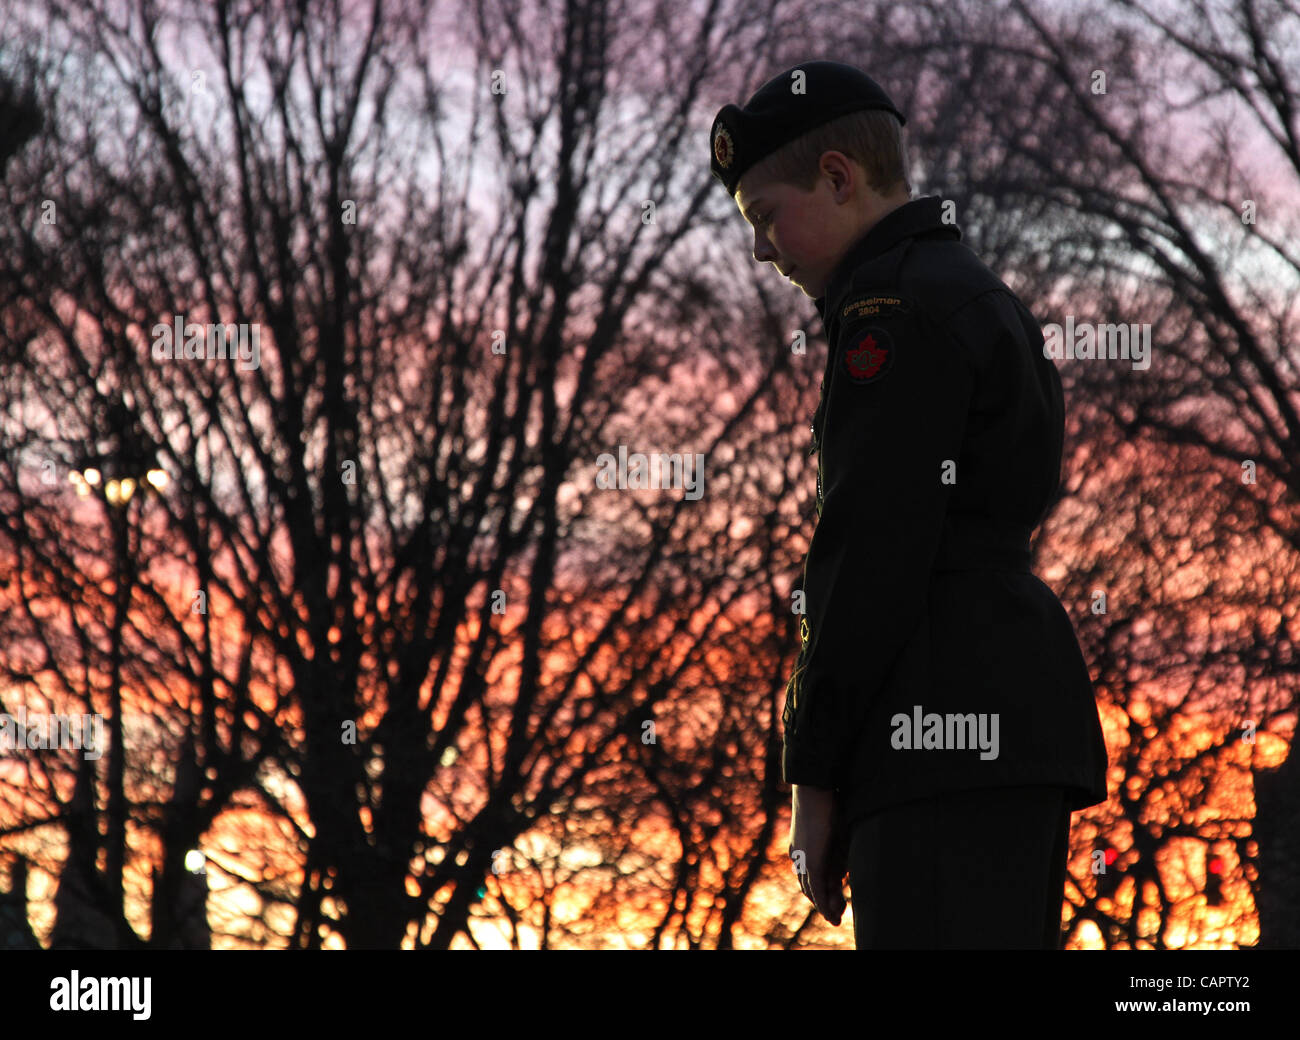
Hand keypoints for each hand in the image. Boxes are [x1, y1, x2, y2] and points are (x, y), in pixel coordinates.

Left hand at [788, 783, 848, 925]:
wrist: (813, 785)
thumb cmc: (826, 798)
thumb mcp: (832, 823)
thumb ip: (836, 841)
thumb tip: (845, 854)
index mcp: (800, 844)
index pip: (807, 872)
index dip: (819, 886)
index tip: (834, 894)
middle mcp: (798, 853)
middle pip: (807, 884)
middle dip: (822, 901)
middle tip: (836, 914)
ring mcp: (803, 857)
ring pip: (811, 889)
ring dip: (824, 905)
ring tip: (836, 918)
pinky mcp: (812, 860)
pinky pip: (815, 888)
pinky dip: (823, 903)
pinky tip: (831, 914)